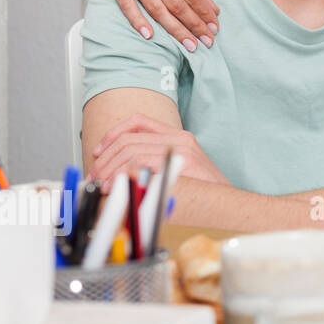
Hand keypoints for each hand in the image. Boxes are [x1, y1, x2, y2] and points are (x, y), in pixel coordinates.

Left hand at [91, 113, 229, 185]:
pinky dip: (122, 175)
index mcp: (178, 136)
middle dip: (104, 159)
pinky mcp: (183, 164)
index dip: (113, 134)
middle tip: (94, 177)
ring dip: (109, 169)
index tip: (98, 151)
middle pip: (129, 139)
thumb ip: (154, 164)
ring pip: (131, 151)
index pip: (138, 122)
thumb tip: (117, 172)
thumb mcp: (179, 170)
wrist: (230, 202)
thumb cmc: (203, 191)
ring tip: (101, 186)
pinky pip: (142, 164)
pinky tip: (116, 188)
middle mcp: (180, 139)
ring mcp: (182, 151)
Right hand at [106, 0, 219, 50]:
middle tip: (207, 42)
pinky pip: (127, 5)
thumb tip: (211, 8)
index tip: (214, 27)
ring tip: (189, 44)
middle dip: (193, 25)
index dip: (204, 12)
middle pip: (176, 4)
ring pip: (156, 8)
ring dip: (174, 29)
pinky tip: (151, 36)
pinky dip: (138, 21)